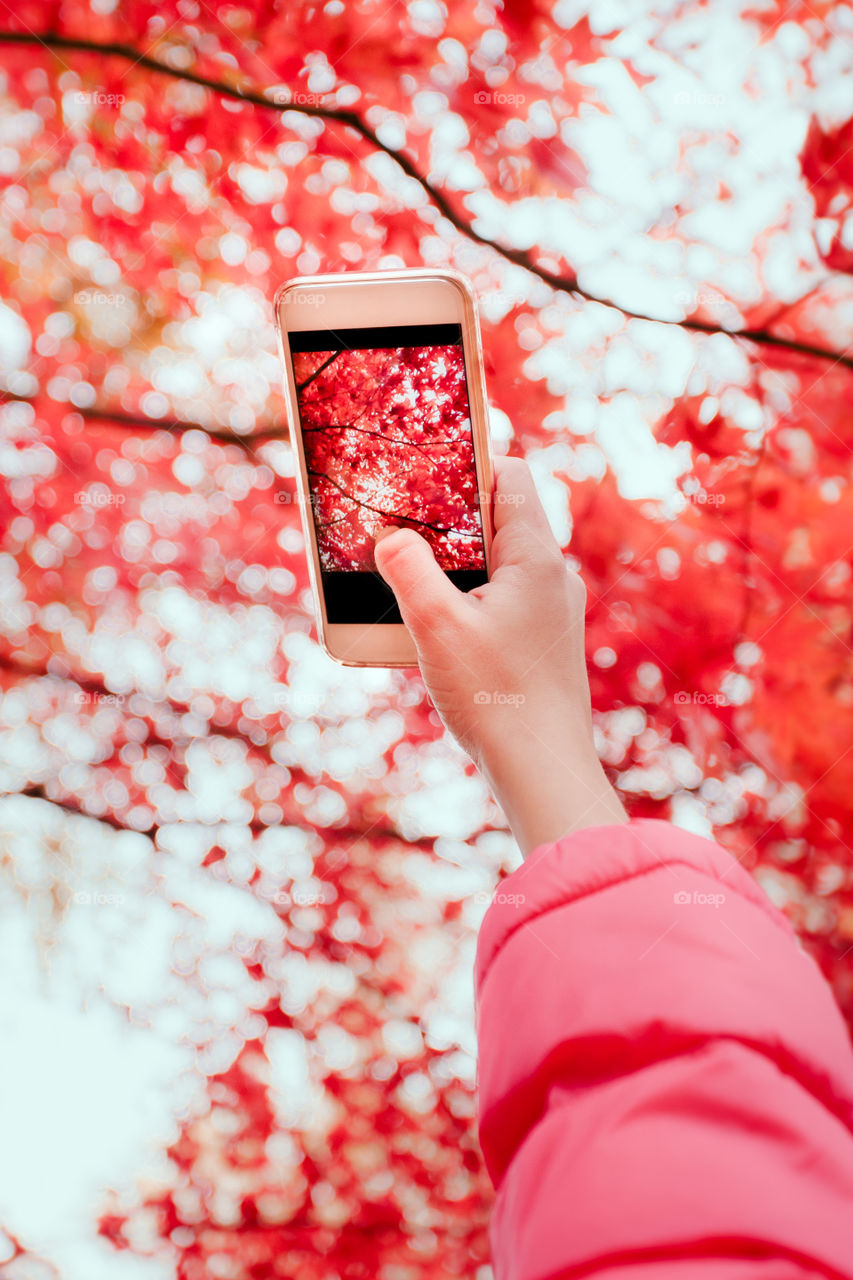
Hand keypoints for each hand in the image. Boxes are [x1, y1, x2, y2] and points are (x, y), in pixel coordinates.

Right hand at [373, 456, 627, 855]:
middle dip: (451, 519)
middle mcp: (554, 577)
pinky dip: (472, 599)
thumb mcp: (436, 626)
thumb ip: (408, 569)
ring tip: (412, 579)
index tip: (423, 474)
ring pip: (501, 563)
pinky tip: (439, 629)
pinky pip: (506, 600)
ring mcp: (554, 612)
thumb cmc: (495, 697)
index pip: (510, 476)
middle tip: (403, 525)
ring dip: (458, 564)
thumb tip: (391, 537)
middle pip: (502, 519)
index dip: (467, 464)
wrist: (542, 769)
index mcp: (536, 558)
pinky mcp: (545, 644)